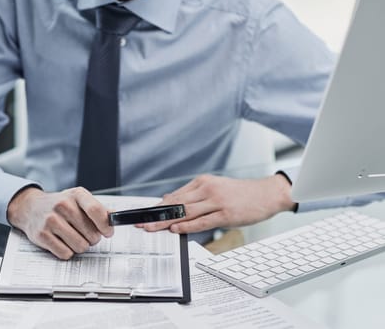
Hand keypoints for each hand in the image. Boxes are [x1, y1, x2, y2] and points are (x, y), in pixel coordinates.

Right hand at [7, 186, 113, 259]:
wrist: (31, 207)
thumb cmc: (59, 204)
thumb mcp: (78, 199)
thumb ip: (98, 208)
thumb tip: (114, 218)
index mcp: (76, 195)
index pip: (96, 211)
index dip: (105, 225)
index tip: (108, 232)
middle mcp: (63, 205)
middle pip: (91, 234)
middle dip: (92, 238)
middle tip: (85, 234)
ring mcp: (51, 220)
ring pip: (80, 246)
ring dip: (80, 246)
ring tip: (73, 237)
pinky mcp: (42, 235)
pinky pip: (65, 253)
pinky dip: (67, 251)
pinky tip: (62, 241)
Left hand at [140, 174, 295, 233]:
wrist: (268, 193)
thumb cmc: (242, 193)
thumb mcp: (215, 187)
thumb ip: (194, 195)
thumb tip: (171, 199)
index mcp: (203, 182)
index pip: (175, 195)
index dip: (158, 206)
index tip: (145, 214)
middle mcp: (207, 189)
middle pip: (177, 204)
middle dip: (158, 215)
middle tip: (143, 223)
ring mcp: (217, 201)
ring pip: (186, 212)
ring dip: (167, 221)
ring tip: (153, 228)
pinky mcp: (226, 214)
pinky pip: (203, 221)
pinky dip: (188, 226)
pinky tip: (177, 229)